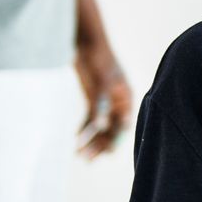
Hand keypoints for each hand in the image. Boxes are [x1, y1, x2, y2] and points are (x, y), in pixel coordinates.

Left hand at [76, 40, 132, 158]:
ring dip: (91, 140)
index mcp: (126, 98)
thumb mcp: (101, 82)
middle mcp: (118, 102)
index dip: (116, 139)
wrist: (87, 42)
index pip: (124, 125)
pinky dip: (84, 129)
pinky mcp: (93, 98)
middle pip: (112, 129)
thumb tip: (100, 127)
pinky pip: (90, 118)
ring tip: (80, 155)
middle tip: (88, 159)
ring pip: (100, 126)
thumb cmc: (98, 59)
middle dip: (100, 144)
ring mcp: (106, 101)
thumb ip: (100, 105)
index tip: (108, 153)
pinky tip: (75, 139)